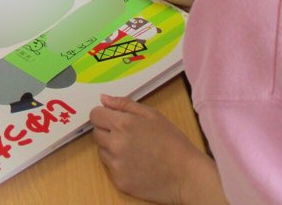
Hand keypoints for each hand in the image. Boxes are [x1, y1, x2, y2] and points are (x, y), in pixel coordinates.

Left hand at [90, 95, 225, 204]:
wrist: (186, 176)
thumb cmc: (172, 142)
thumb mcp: (152, 115)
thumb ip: (124, 104)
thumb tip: (103, 99)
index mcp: (123, 124)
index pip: (95, 115)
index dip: (102, 115)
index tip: (112, 118)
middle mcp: (115, 144)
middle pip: (96, 132)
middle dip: (107, 131)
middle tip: (127, 135)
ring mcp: (116, 165)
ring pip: (101, 150)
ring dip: (111, 148)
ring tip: (134, 150)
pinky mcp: (119, 182)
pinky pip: (110, 168)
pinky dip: (118, 164)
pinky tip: (136, 163)